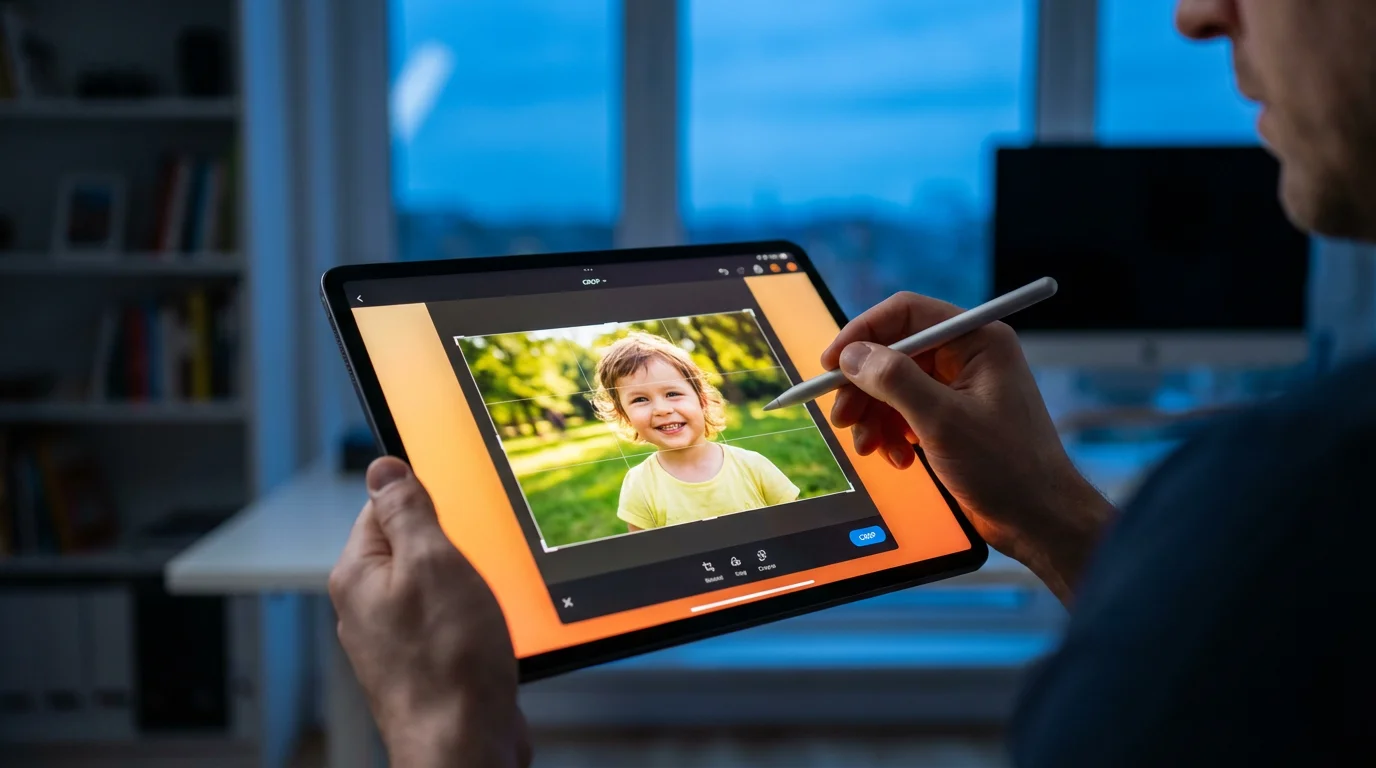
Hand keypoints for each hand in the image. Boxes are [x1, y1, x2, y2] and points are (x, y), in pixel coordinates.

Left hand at [329, 457, 530, 767]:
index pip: (383, 507)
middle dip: (455, 549)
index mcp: (358, 574)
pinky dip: (476, 622)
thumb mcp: (433, 562)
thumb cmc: (449, 661)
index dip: (426, 501)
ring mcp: (395, 639)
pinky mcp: (425, 664)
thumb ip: (407, 510)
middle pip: (415, 547)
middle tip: (476, 566)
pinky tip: (491, 637)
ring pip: (438, 587)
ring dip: (471, 589)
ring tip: (485, 610)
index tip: (457, 510)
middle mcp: (368, 607)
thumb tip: (382, 468)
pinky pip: (452, 623)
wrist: (465, 746)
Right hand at [822, 292, 1115, 603]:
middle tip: (842, 418)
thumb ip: (894, 381)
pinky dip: (893, 434)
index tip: (831, 364)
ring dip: (874, 417)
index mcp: (977, 340)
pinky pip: (906, 413)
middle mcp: (968, 357)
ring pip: (895, 387)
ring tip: (869, 448)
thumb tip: (852, 356)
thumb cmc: (1007, 468)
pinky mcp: (952, 418)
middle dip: (864, 387)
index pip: (906, 314)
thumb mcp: (942, 420)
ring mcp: (960, 389)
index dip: (863, 333)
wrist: (1038, 519)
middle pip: (894, 353)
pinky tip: (899, 459)